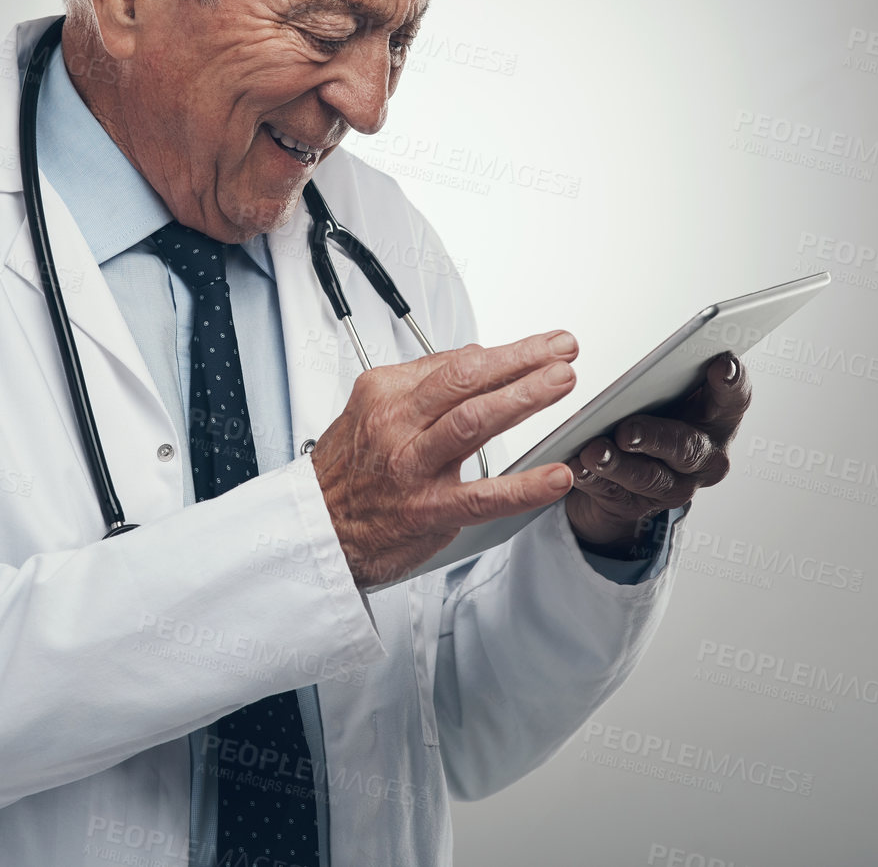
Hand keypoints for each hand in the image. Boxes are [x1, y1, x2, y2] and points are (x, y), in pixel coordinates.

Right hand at [312, 331, 580, 588]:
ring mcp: (412, 466)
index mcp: (384, 393)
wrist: (315, 530)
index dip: (505, 352)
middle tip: (561, 351)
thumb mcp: (372, 410)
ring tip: (560, 383)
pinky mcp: (427, 510)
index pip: (454, 362)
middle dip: (521, 360)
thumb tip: (474, 358)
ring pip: (475, 420)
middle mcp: (396, 424)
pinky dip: (524, 487)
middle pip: (467, 379)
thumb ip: (423, 385)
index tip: (540, 347)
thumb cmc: (348, 473)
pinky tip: (556, 477)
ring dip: (524, 397)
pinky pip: (483, 496)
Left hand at [564, 353, 751, 554]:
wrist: (626, 470)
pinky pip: (614, 492)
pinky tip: (577, 466)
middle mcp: (706, 457)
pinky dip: (593, 478)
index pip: (733, 399)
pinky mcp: (639, 505)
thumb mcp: (664, 394)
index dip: (732, 383)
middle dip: (656, 438)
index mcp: (718, 419)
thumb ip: (665, 378)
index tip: (723, 364)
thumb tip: (646, 369)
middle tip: (627, 431)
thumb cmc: (651, 416)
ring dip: (618, 464)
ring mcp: (675, 486)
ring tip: (593, 452)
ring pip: (648, 476)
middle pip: (687, 447)